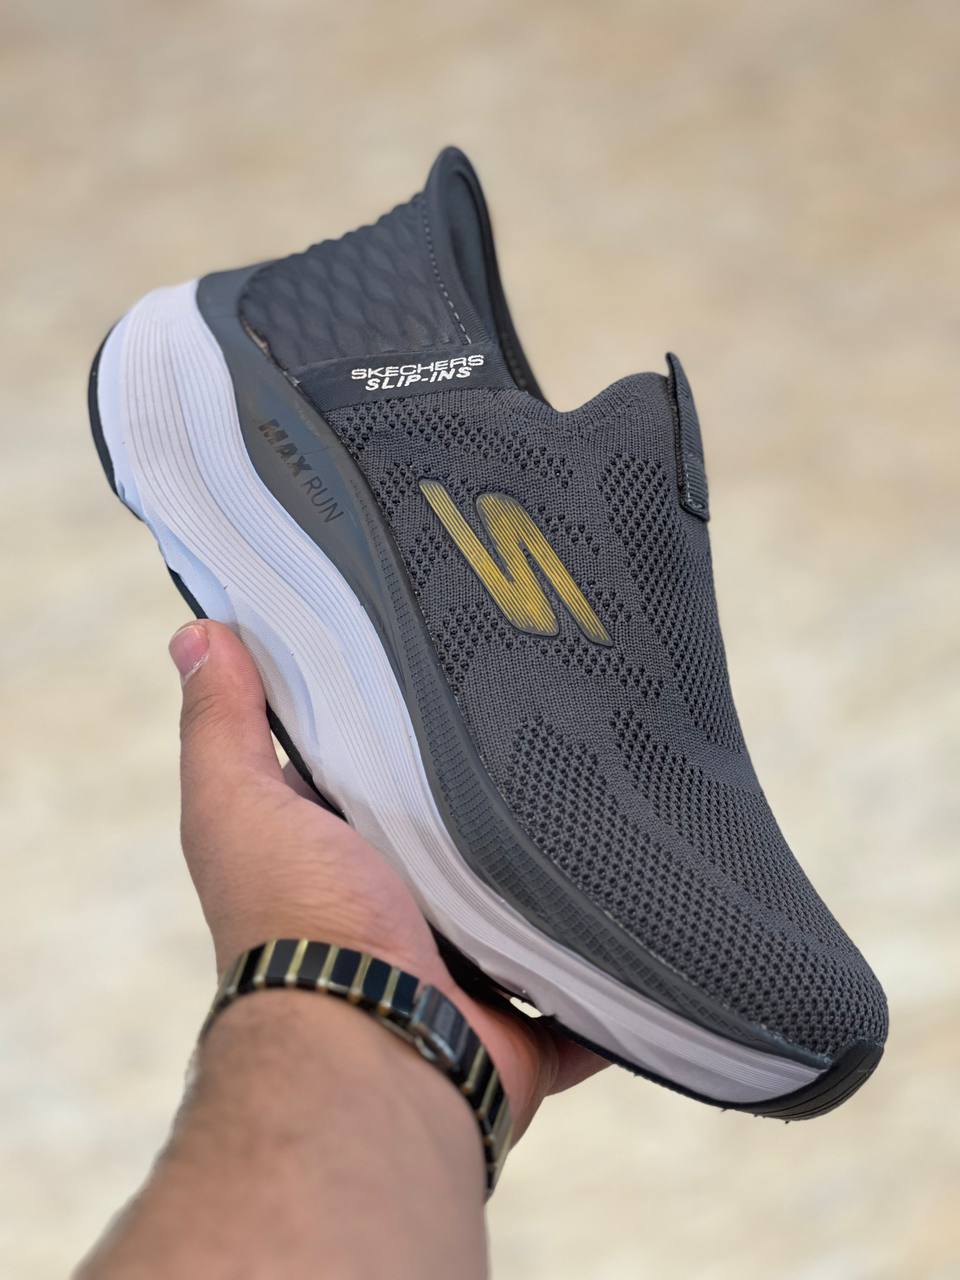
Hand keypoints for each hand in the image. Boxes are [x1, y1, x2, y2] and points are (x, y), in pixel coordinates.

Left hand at [169, 619, 604, 1136]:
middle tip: (558, 709)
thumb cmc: (302, 921)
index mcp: (335, 857)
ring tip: (618, 787)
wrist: (374, 1049)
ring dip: (558, 870)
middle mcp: (396, 914)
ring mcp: (464, 971)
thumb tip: (195, 633)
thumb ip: (222, 727)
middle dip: (495, 793)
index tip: (450, 657)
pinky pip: (581, 985)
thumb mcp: (241, 805)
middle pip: (456, 837)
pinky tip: (652, 893)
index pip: (369, 773)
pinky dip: (609, 962)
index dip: (398, 722)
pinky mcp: (525, 1019)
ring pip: (525, 904)